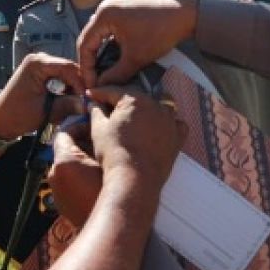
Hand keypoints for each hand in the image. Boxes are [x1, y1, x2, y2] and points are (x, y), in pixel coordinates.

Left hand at [0, 53, 84, 139]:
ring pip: (66, 73)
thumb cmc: (17, 115)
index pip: (68, 67)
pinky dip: (66, 87)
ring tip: (79, 102)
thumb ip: (67, 106)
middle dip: (79, 85)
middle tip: (87, 101)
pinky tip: (70, 99)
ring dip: (74, 87)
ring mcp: (39, 64)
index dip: (81, 83)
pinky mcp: (40, 72)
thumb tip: (88, 104)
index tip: (88, 99)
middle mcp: (39, 59)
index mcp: (37, 63)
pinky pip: (60, 76)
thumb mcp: (45, 112)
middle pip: (68, 68)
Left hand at [47, 117, 101, 225]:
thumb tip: (95, 124)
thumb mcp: (106, 157)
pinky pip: (69, 180)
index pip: (65, 131)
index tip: (96, 125)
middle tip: (102, 141)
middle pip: (66, 148)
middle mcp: (54, 174)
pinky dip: (80, 175)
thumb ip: (97, 138)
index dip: (81, 125)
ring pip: (68, 164)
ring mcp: (56, 190)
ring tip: (103, 159)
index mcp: (63, 161)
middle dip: (83, 143)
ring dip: (83, 159)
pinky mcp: (61, 202)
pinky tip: (98, 177)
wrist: (111, 224)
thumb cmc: (113, 187)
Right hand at [49, 87, 184, 224]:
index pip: (114, 90)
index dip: (99, 93)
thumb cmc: (115, 153)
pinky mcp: (178, 138)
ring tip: (138, 117)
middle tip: (110, 108)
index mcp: (135, 99)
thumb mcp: (98, 129)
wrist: (135, 179)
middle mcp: (156, 105)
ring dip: (149, 108)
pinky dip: (170, 124)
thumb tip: (94, 104)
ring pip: (161, 105)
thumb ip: (96, 112)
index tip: (91, 95)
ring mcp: (170, 121)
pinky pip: (177, 124)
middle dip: (123, 100)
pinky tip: (159, 129)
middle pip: (138, 96)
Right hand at [76, 0, 198, 85]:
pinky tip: (111, 60)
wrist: (184, 16)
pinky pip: (107, 31)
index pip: (84, 44)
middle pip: (88, 39)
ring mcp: (113, 8)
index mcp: (103, 16)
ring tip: (101, 73)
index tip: (91, 85)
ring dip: (98, 54)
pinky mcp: (121, 12)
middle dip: (90, 62)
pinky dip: (106, 46)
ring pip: (97, 36)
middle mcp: (104, 8)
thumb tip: (99, 87)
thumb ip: (115, 74)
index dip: (86, 68)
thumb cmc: (160, 33)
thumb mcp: (136, 58)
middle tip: (94, 81)